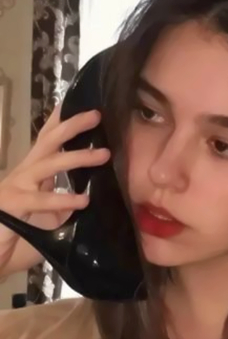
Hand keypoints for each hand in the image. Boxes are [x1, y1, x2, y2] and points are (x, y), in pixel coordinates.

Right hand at [0, 104, 109, 272]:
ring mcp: (16, 186)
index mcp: (34, 171)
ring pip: (48, 164)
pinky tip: (83, 200)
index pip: (48, 140)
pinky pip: (41, 199)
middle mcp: (24, 172)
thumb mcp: (49, 213)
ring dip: (77, 157)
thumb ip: (65, 199)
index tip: (81, 104)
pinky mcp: (11, 204)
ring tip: (104, 155)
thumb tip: (90, 193)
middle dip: (72, 125)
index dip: (60, 120)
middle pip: (48, 141)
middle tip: (96, 115)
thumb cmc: (20, 235)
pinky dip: (63, 199)